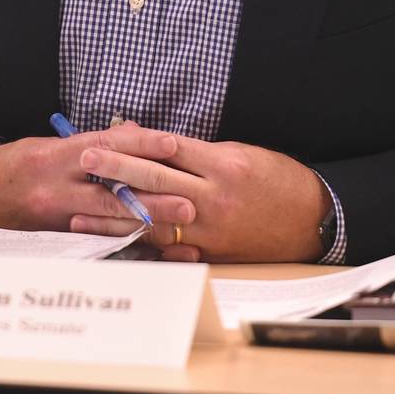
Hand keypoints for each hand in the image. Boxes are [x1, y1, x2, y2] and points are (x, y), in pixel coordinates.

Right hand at [0, 134, 194, 232]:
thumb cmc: (7, 168)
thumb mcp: (43, 145)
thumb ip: (84, 145)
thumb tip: (126, 135)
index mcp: (53, 156)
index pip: (106, 146)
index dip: (141, 144)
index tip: (173, 143)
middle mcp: (54, 187)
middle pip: (113, 191)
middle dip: (154, 197)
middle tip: (189, 202)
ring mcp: (52, 217)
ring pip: (108, 221)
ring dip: (145, 223)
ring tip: (177, 226)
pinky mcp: (51, 239)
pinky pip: (93, 239)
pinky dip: (121, 238)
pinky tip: (146, 243)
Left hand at [65, 123, 327, 262]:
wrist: (314, 220)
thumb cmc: (276, 180)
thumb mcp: (240, 153)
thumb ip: (195, 152)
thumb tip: (152, 140)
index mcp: (222, 166)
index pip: (168, 150)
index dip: (132, 144)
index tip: (101, 139)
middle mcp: (214, 198)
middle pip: (155, 181)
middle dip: (116, 171)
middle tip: (84, 161)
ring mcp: (212, 230)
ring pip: (154, 221)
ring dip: (115, 218)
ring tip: (80, 213)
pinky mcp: (213, 254)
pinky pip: (170, 250)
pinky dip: (140, 246)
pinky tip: (114, 243)